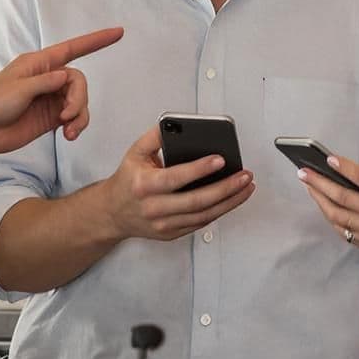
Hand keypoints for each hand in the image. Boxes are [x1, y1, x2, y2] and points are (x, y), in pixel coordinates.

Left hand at [0, 26, 121, 155]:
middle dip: (79, 98)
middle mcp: (46, 79)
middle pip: (78, 82)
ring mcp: (49, 99)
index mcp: (38, 64)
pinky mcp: (50, 118)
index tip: (118, 33)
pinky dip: (76, 125)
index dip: (96, 41)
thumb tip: (66, 77)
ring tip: (67, 129)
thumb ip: (46, 82)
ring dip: (79, 115)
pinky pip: (74, 118)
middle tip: (67, 115)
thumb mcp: (18, 89)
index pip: (73, 48)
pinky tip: (67, 135)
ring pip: (79, 101)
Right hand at [100, 123, 252, 242]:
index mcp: (144, 185)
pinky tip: (232, 199)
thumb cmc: (127, 181)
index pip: (175, 178)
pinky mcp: (171, 234)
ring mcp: (163, 224)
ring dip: (229, 202)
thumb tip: (178, 124)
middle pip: (196, 201)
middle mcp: (154, 207)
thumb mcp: (135, 153)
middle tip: (244, 176)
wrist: (112, 212)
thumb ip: (156, 137)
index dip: (199, 169)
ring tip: (246, 187)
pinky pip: (200, 223)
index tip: (220, 160)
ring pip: (203, 216)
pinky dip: (219, 211)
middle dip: (225, 188)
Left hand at [298, 153, 358, 273]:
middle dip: (319, 184)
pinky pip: (349, 235)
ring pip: (339, 219)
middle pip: (342, 198)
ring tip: (310, 189)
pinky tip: (328, 209)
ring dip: (321, 202)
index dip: (342, 167)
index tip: (326, 158)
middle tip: (302, 172)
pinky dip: (335, 221)